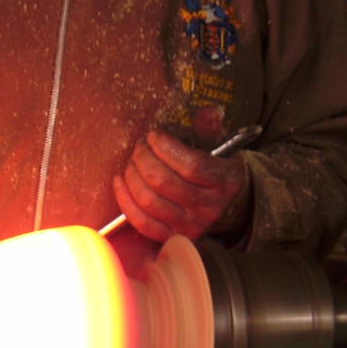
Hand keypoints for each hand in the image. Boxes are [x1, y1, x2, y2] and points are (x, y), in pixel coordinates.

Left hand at [113, 130, 251, 242]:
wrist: (222, 204)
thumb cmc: (213, 168)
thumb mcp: (218, 145)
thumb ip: (210, 128)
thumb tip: (210, 111)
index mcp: (226, 181)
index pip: (191, 165)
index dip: (165, 148)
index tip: (154, 135)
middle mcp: (210, 207)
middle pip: (163, 182)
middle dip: (143, 158)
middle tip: (140, 146)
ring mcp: (191, 226)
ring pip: (149, 201)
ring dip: (132, 176)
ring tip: (132, 161)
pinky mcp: (172, 237)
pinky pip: (141, 222)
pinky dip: (125, 200)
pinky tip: (120, 181)